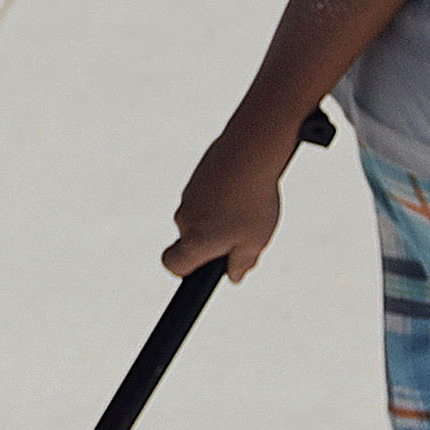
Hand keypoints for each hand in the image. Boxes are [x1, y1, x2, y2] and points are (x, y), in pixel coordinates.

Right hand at [162, 128, 290, 280]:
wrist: (250, 153)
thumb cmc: (253, 203)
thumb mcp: (256, 241)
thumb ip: (242, 263)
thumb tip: (233, 276)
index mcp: (195, 241)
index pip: (173, 264)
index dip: (184, 270)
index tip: (203, 265)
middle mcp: (185, 219)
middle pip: (190, 238)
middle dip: (211, 239)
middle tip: (242, 231)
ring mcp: (189, 195)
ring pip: (199, 215)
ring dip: (217, 215)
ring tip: (246, 206)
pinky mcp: (197, 176)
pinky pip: (205, 194)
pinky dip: (220, 196)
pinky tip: (242, 188)